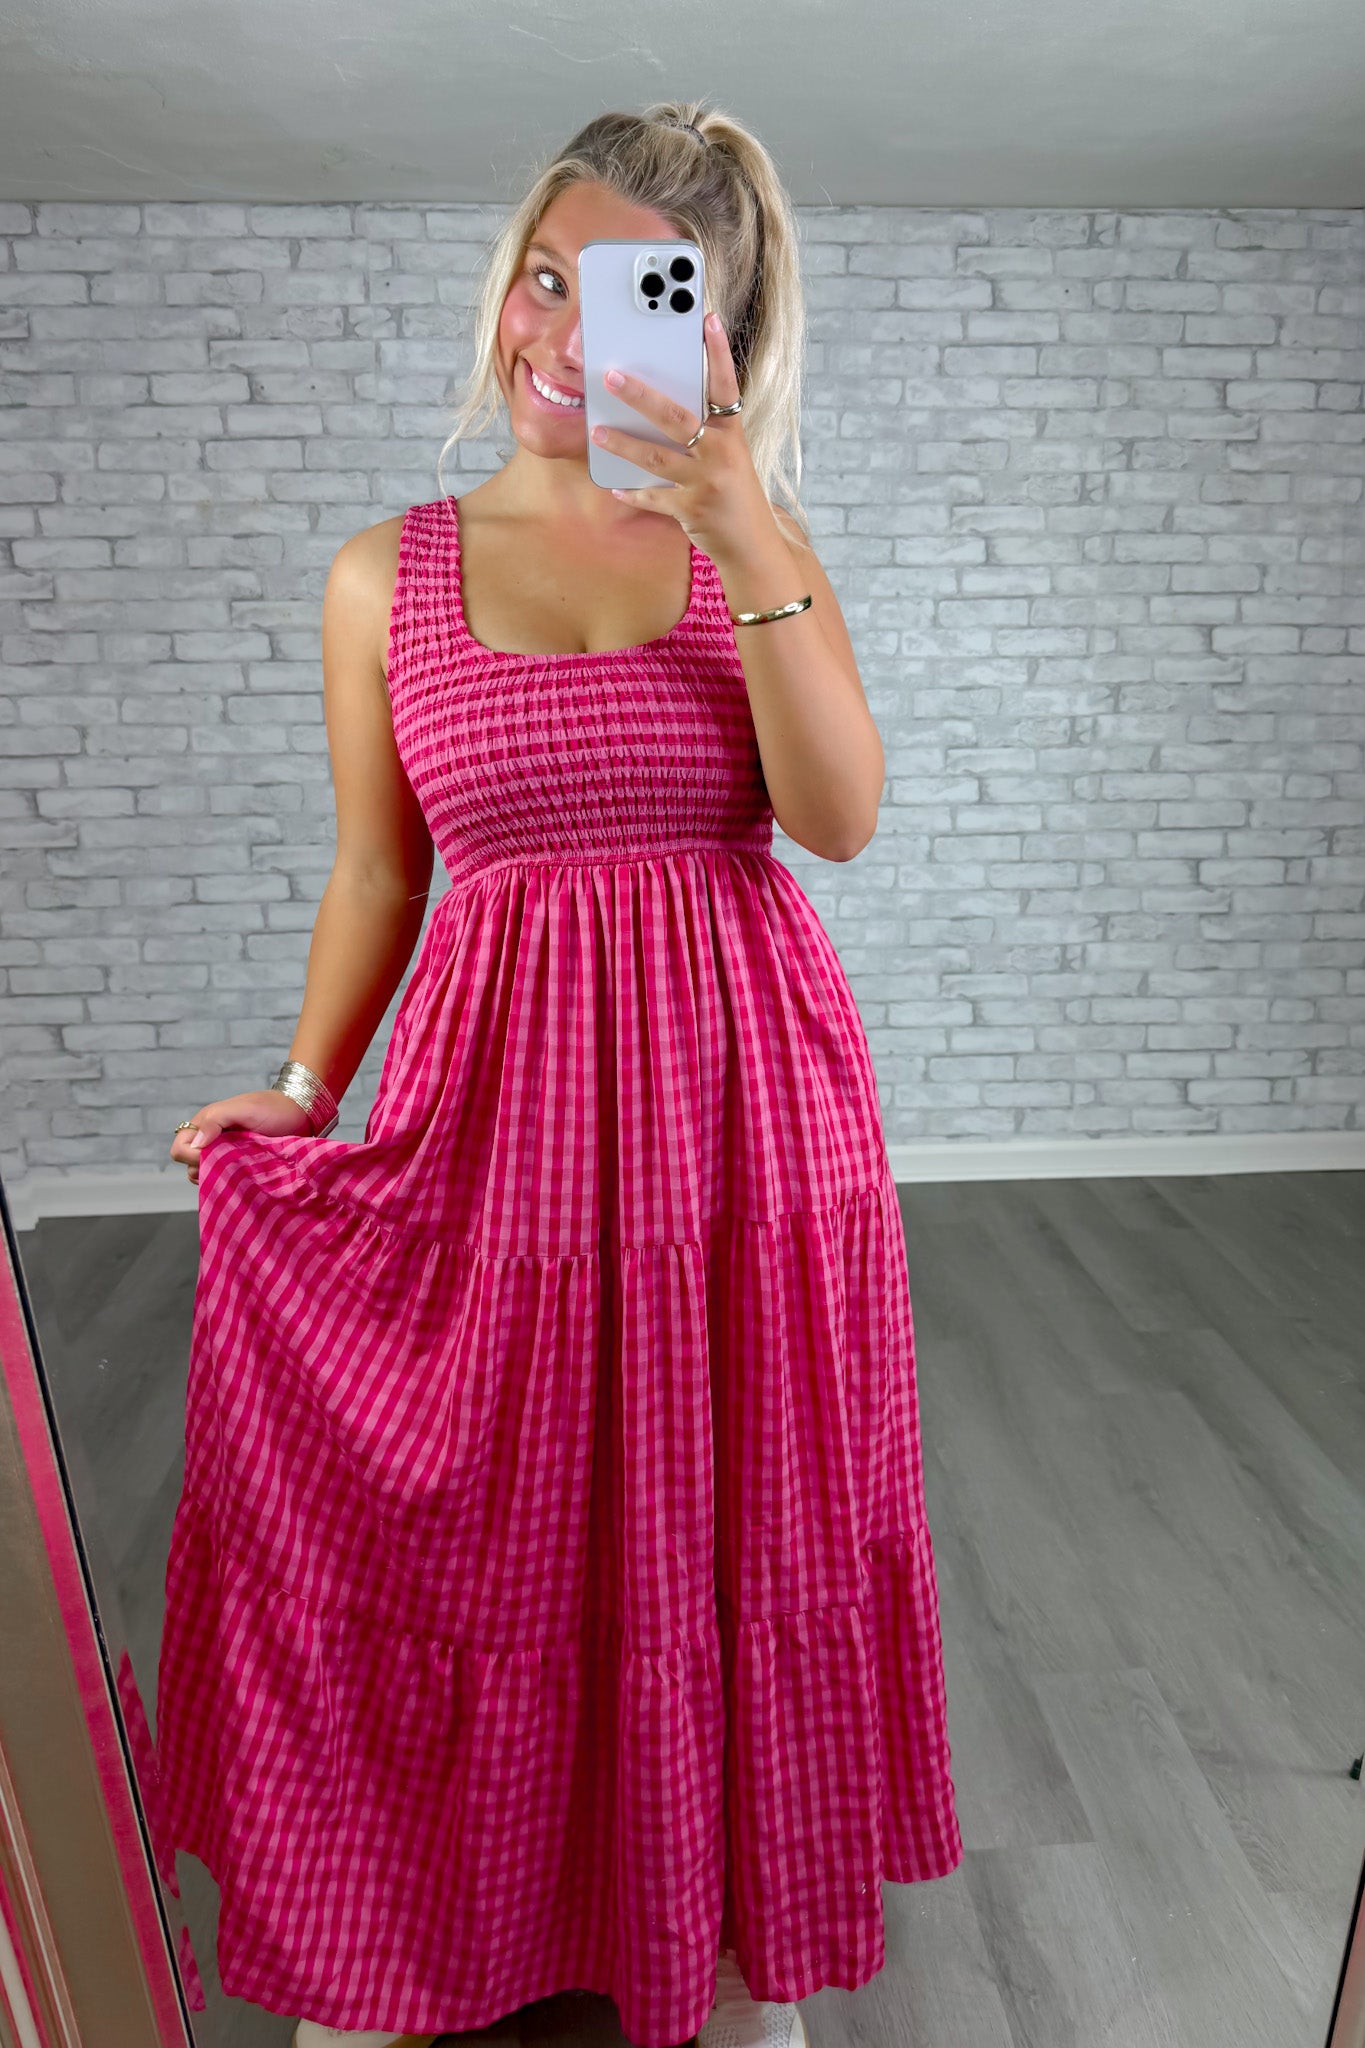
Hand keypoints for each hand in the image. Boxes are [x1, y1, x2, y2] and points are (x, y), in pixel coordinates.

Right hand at [169, 1088, 312, 1185]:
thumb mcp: (244, 1108)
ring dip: (219, 1177)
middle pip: (190, 1166)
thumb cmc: (273, 1107)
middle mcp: (212, 1141)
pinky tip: (246, 1178)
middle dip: (205, 1169)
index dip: (191, 1156)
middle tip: (230, 1165)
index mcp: (206, 1124)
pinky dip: (231, 1182)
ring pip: (207, 1176)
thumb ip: (216, 1119)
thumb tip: (197, 1143)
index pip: (180, 1148)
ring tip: (241, 1171)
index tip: (213, 1156)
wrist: (301, 1114)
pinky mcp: (240, 1167)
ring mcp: (226, 1155)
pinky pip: (225, 1180)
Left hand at [590, 311, 778, 564]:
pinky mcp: (691, 510)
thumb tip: (659, 407)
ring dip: (623, 443)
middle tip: (612, 376)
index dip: (718, 352)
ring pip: (656, 457)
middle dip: (641, 396)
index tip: (707, 319)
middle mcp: (721, 454)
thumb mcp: (731, 457)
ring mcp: (706, 483)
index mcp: (733, 434)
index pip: (726, 385)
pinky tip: (615, 485)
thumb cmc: (737, 495)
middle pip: (676, 417)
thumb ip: (705, 432)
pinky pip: (654, 497)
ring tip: (597, 431)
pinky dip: (634, 492)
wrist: (753, 546)